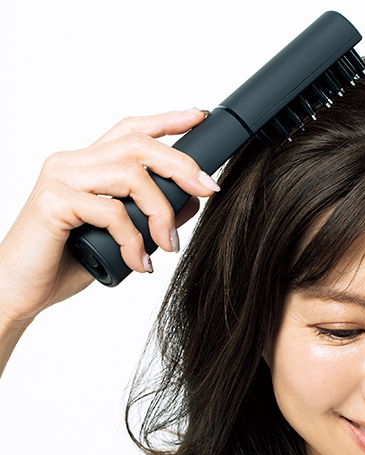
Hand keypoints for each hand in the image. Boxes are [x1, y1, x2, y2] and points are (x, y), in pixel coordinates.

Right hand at [0, 110, 217, 330]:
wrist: (20, 291)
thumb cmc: (66, 263)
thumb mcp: (120, 237)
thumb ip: (150, 216)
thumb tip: (191, 202)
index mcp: (87, 166)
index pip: (130, 131)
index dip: (167, 120)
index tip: (200, 117)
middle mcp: (72, 163)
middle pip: (138, 144)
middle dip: (180, 164)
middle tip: (208, 189)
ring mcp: (60, 179)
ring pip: (130, 174)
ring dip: (160, 211)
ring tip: (166, 245)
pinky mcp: (53, 202)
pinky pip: (111, 210)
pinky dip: (133, 238)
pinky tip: (138, 263)